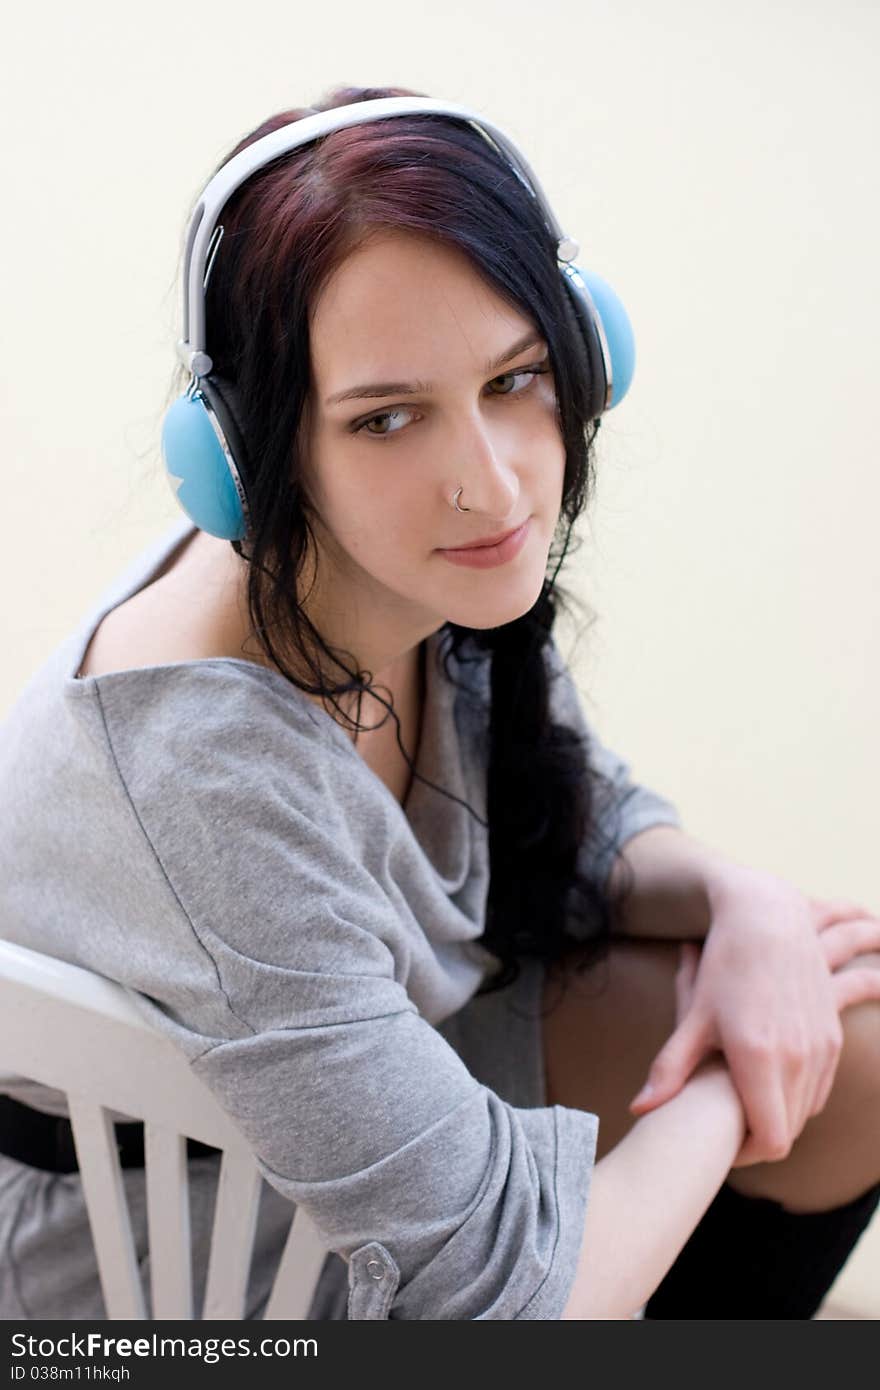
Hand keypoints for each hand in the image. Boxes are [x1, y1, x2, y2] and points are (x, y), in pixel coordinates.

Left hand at [627, 870, 879, 1166]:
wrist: (770, 919)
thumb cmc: (726, 966)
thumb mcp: (694, 1017)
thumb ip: (668, 1070)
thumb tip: (640, 1110)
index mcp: (760, 1059)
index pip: (770, 1142)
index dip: (746, 1155)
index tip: (721, 1148)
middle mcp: (797, 1058)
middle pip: (788, 1132)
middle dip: (758, 1138)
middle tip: (727, 1132)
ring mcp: (820, 1047)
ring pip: (806, 1111)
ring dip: (780, 1116)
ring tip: (744, 1107)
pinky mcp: (832, 1036)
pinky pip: (820, 1087)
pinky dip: (798, 1094)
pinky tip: (770, 1085)